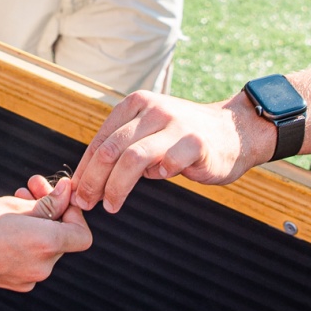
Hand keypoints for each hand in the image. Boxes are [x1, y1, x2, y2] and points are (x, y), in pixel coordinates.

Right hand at [0, 193, 91, 292]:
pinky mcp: (12, 282)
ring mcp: (26, 279)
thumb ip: (44, 203)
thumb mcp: (8, 205)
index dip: (73, 212)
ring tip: (14, 199)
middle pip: (63, 239)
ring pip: (45, 247)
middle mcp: (40, 267)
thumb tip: (67, 194)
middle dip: (52, 211)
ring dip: (37, 223)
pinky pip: (29, 258)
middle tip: (32, 187)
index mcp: (44, 244)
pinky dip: (25, 240)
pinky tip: (4, 224)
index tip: (55, 196)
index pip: (81, 234)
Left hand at [55, 90, 273, 214]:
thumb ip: (123, 146)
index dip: (85, 169)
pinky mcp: (195, 141)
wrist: (234, 131)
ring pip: (132, 158)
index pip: (100, 140)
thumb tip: (88, 179)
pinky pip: (167, 163)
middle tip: (86, 203)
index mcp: (135, 104)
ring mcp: (175, 123)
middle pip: (110, 149)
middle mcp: (152, 109)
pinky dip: (159, 176)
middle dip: (93, 180)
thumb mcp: (149, 132)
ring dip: (116, 186)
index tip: (76, 193)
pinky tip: (160, 180)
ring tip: (110, 205)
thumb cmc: (184, 138)